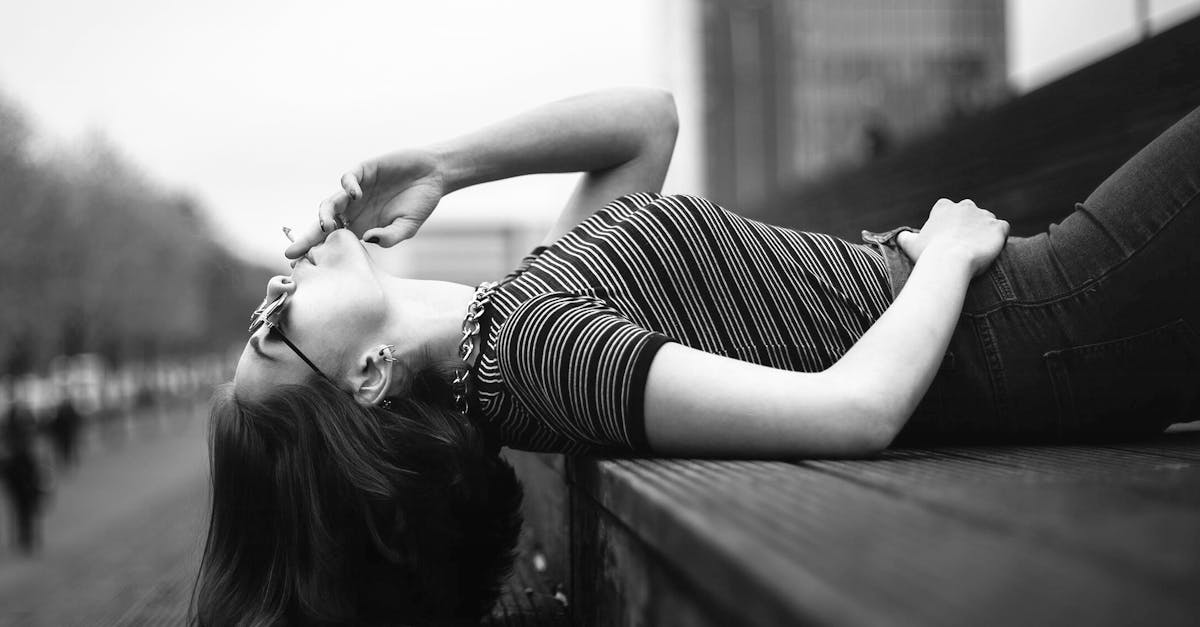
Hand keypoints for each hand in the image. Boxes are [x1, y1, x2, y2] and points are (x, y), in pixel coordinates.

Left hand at [284, 147, 445, 258]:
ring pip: (331, 203)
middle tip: (298, 249)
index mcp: (362, 227)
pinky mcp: (363, 172)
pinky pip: (348, 180)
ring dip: (325, 214)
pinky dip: (348, 186)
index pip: (334, 240)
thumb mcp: (409, 227)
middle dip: (309, 236)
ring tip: (327, 225)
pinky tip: (355, 194)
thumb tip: (368, 239)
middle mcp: (355, 210)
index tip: (299, 263)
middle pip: (325, 224)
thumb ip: (390, 237)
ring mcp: (357, 191)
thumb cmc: (420, 203)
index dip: (317, 249)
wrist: (433, 175)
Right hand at [896, 198, 1008, 277]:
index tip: (946, 238)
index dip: (949, 224)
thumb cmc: (927, 254)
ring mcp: (984, 215)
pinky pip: (1003, 229)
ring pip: (987, 220)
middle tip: (963, 246)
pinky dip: (999, 237)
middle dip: (968, 225)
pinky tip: (992, 249)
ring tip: (979, 251)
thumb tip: (901, 236)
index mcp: (944, 207)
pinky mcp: (998, 227)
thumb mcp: (910, 244)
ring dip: (984, 232)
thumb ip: (905, 236)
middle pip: (970, 212)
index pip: (948, 209)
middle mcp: (965, 206)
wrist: (950, 262)